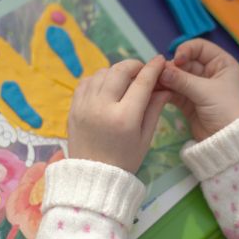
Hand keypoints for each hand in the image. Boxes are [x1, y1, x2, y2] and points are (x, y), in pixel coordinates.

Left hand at [67, 56, 170, 173]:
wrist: (93, 178)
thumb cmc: (124, 160)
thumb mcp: (145, 137)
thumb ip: (155, 108)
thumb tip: (165, 87)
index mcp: (125, 118)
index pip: (142, 83)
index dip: (153, 68)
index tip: (160, 60)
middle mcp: (103, 107)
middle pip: (120, 71)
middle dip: (135, 65)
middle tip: (142, 70)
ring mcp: (85, 105)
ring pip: (103, 73)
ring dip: (117, 71)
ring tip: (125, 80)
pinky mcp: (73, 107)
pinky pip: (87, 81)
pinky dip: (99, 79)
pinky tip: (107, 87)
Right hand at [159, 39, 238, 141]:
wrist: (230, 141)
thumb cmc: (227, 110)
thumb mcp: (206, 92)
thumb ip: (182, 80)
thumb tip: (161, 71)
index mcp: (221, 64)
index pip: (200, 47)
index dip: (186, 50)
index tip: (176, 59)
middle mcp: (209, 73)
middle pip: (185, 62)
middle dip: (172, 67)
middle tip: (157, 72)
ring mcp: (198, 87)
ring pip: (178, 77)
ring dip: (166, 79)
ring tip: (152, 81)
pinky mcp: (189, 101)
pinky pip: (174, 91)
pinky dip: (165, 90)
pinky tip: (155, 90)